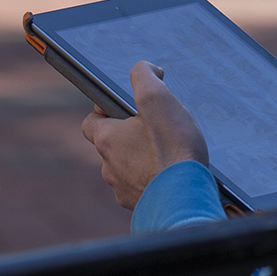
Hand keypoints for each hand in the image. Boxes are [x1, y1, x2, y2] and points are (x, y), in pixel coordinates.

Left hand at [80, 62, 209, 210]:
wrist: (186, 199)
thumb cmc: (173, 149)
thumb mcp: (158, 98)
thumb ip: (144, 76)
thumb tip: (144, 68)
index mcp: (107, 140)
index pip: (90, 123)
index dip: (104, 112)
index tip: (124, 108)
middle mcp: (109, 167)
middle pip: (111, 146)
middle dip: (129, 137)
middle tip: (154, 130)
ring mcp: (124, 190)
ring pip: (127, 169)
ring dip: (141, 160)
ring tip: (167, 154)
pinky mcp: (140, 207)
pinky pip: (141, 189)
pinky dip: (152, 181)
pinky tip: (172, 175)